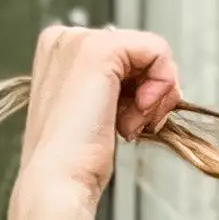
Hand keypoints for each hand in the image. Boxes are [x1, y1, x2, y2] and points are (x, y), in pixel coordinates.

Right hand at [2, 22, 182, 219]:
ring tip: (127, 125)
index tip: (120, 121)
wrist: (58, 181)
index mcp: (57, 51)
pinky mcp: (101, 49)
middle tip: (128, 126)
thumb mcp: (93, 109)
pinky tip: (135, 115)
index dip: (134, 91)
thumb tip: (149, 80)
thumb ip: (111, 85)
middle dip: (147, 93)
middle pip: (139, 53)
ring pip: (152, 53)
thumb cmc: (75, 160)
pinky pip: (158, 51)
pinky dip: (161, 87)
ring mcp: (79, 40)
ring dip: (152, 97)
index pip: (124, 56)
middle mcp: (64, 38)